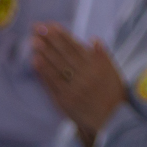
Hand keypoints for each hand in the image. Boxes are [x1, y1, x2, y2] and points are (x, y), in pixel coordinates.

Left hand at [31, 24, 123, 142]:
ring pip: (57, 67)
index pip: (75, 47)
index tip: (51, 25)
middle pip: (64, 54)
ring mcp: (74, 88)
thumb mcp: (113, 72)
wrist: (114, 120)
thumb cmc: (113, 94)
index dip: (62, 35)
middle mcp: (85, 75)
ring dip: (44, 53)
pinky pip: (53, 83)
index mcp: (96, 66)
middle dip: (50, 40)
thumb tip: (92, 38)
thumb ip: (103, 55)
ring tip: (33, 41)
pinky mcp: (66, 101)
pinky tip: (35, 61)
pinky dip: (44, 72)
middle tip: (37, 28)